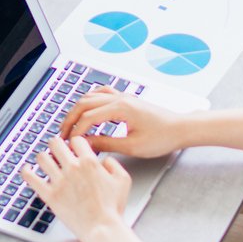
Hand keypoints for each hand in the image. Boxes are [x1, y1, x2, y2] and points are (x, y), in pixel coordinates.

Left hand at [20, 135, 132, 238]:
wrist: (103, 229)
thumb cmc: (113, 208)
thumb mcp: (123, 180)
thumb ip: (113, 164)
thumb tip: (103, 159)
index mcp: (90, 162)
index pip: (76, 140)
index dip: (75, 143)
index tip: (73, 148)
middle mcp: (73, 168)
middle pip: (55, 143)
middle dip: (57, 145)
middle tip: (57, 152)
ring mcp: (59, 181)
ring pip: (42, 157)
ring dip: (44, 157)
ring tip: (46, 161)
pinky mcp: (50, 195)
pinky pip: (30, 177)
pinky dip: (26, 171)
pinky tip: (28, 169)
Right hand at [60, 91, 192, 158]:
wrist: (180, 128)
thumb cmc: (162, 137)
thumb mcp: (132, 146)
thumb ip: (106, 144)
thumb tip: (86, 144)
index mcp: (121, 108)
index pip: (88, 117)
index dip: (75, 131)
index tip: (69, 143)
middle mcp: (120, 98)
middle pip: (84, 103)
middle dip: (71, 119)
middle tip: (62, 134)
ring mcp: (123, 97)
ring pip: (91, 97)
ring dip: (78, 110)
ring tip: (71, 125)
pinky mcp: (126, 100)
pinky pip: (101, 94)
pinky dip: (89, 102)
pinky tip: (86, 111)